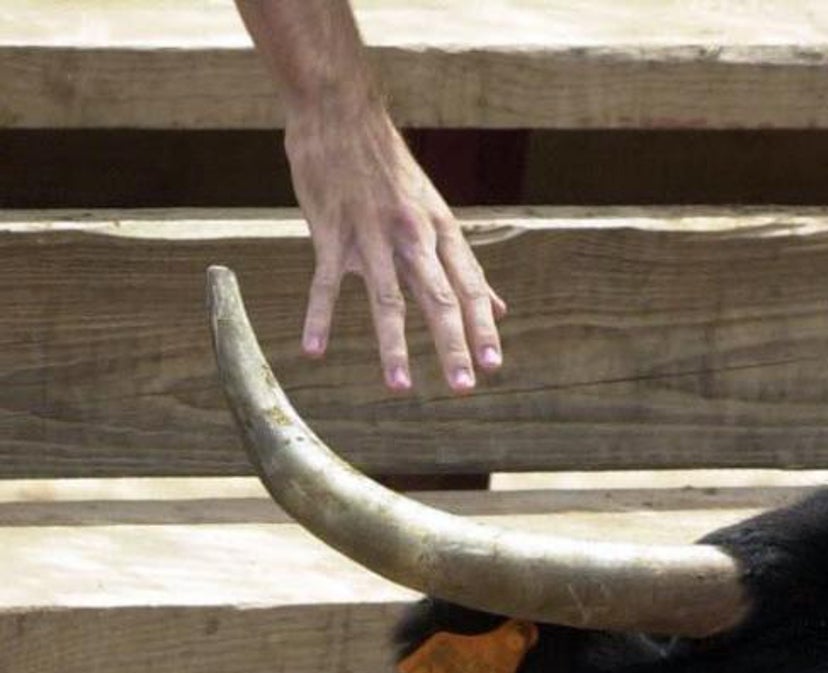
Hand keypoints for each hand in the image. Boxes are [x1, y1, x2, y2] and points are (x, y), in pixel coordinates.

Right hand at [283, 98, 505, 391]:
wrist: (341, 116)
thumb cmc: (390, 170)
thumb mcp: (436, 215)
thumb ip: (464, 268)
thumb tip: (498, 309)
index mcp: (441, 232)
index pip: (469, 287)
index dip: (482, 327)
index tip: (494, 365)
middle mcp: (412, 236)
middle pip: (437, 297)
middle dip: (452, 344)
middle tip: (464, 386)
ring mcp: (371, 235)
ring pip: (386, 297)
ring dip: (393, 345)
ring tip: (400, 386)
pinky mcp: (331, 232)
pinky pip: (324, 283)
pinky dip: (318, 318)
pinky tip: (314, 351)